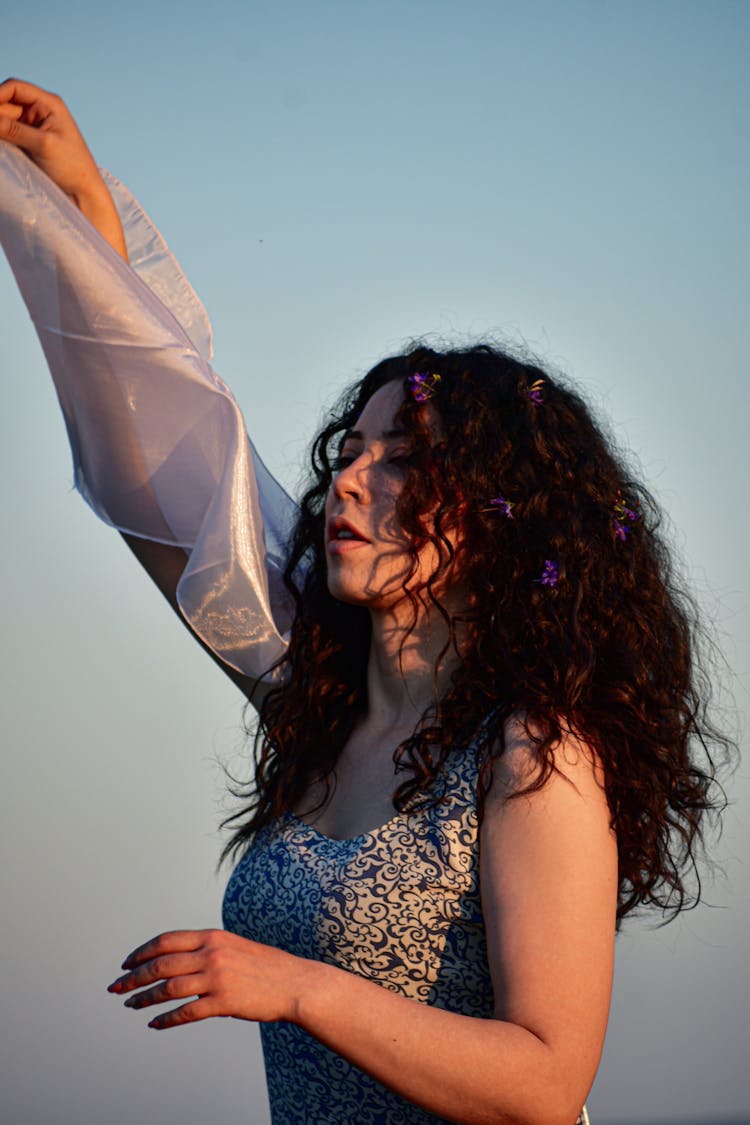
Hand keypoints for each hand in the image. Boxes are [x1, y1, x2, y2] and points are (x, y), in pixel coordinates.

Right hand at [0, 78, 104, 203]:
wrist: (83, 193)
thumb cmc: (73, 167)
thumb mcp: (43, 145)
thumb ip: (13, 130)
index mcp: (49, 104)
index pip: (15, 88)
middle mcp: (39, 111)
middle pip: (6, 104)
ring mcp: (33, 127)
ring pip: (4, 120)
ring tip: (2, 145)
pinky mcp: (27, 143)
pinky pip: (7, 134)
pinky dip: (1, 138)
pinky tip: (2, 148)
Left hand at [107, 929, 312, 1029]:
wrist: (295, 983)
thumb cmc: (266, 966)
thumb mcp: (234, 946)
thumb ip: (208, 949)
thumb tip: (178, 959)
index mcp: (213, 936)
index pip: (166, 940)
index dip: (142, 952)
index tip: (126, 963)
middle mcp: (212, 954)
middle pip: (161, 964)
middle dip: (134, 977)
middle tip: (116, 988)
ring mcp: (217, 978)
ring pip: (168, 988)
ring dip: (144, 999)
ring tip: (131, 1006)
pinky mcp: (224, 1002)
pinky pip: (186, 1012)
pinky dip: (166, 1020)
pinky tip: (155, 1024)